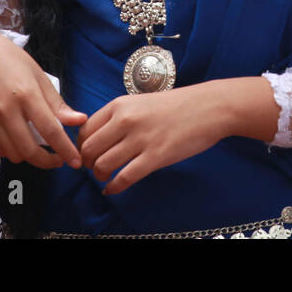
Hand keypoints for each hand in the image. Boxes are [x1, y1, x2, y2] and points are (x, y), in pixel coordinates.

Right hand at [0, 27, 86, 168]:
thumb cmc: (9, 60)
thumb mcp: (38, 76)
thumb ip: (57, 103)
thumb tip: (79, 120)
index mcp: (26, 94)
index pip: (50, 131)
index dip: (66, 150)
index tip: (76, 162)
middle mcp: (5, 109)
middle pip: (30, 151)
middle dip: (48, 161)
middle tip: (58, 159)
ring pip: (14, 154)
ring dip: (30, 156)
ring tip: (38, 146)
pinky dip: (12, 150)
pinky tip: (19, 139)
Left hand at [78, 84, 230, 195]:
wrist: (209, 108)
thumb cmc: (176, 106)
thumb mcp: (140, 102)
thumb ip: (119, 117)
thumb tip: (98, 137)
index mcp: (119, 105)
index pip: (85, 130)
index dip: (81, 146)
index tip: (88, 154)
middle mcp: (125, 120)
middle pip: (88, 149)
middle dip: (87, 164)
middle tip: (95, 168)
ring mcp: (140, 139)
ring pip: (103, 165)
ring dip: (100, 176)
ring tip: (106, 178)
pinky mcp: (155, 157)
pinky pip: (124, 178)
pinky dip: (114, 188)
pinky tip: (113, 189)